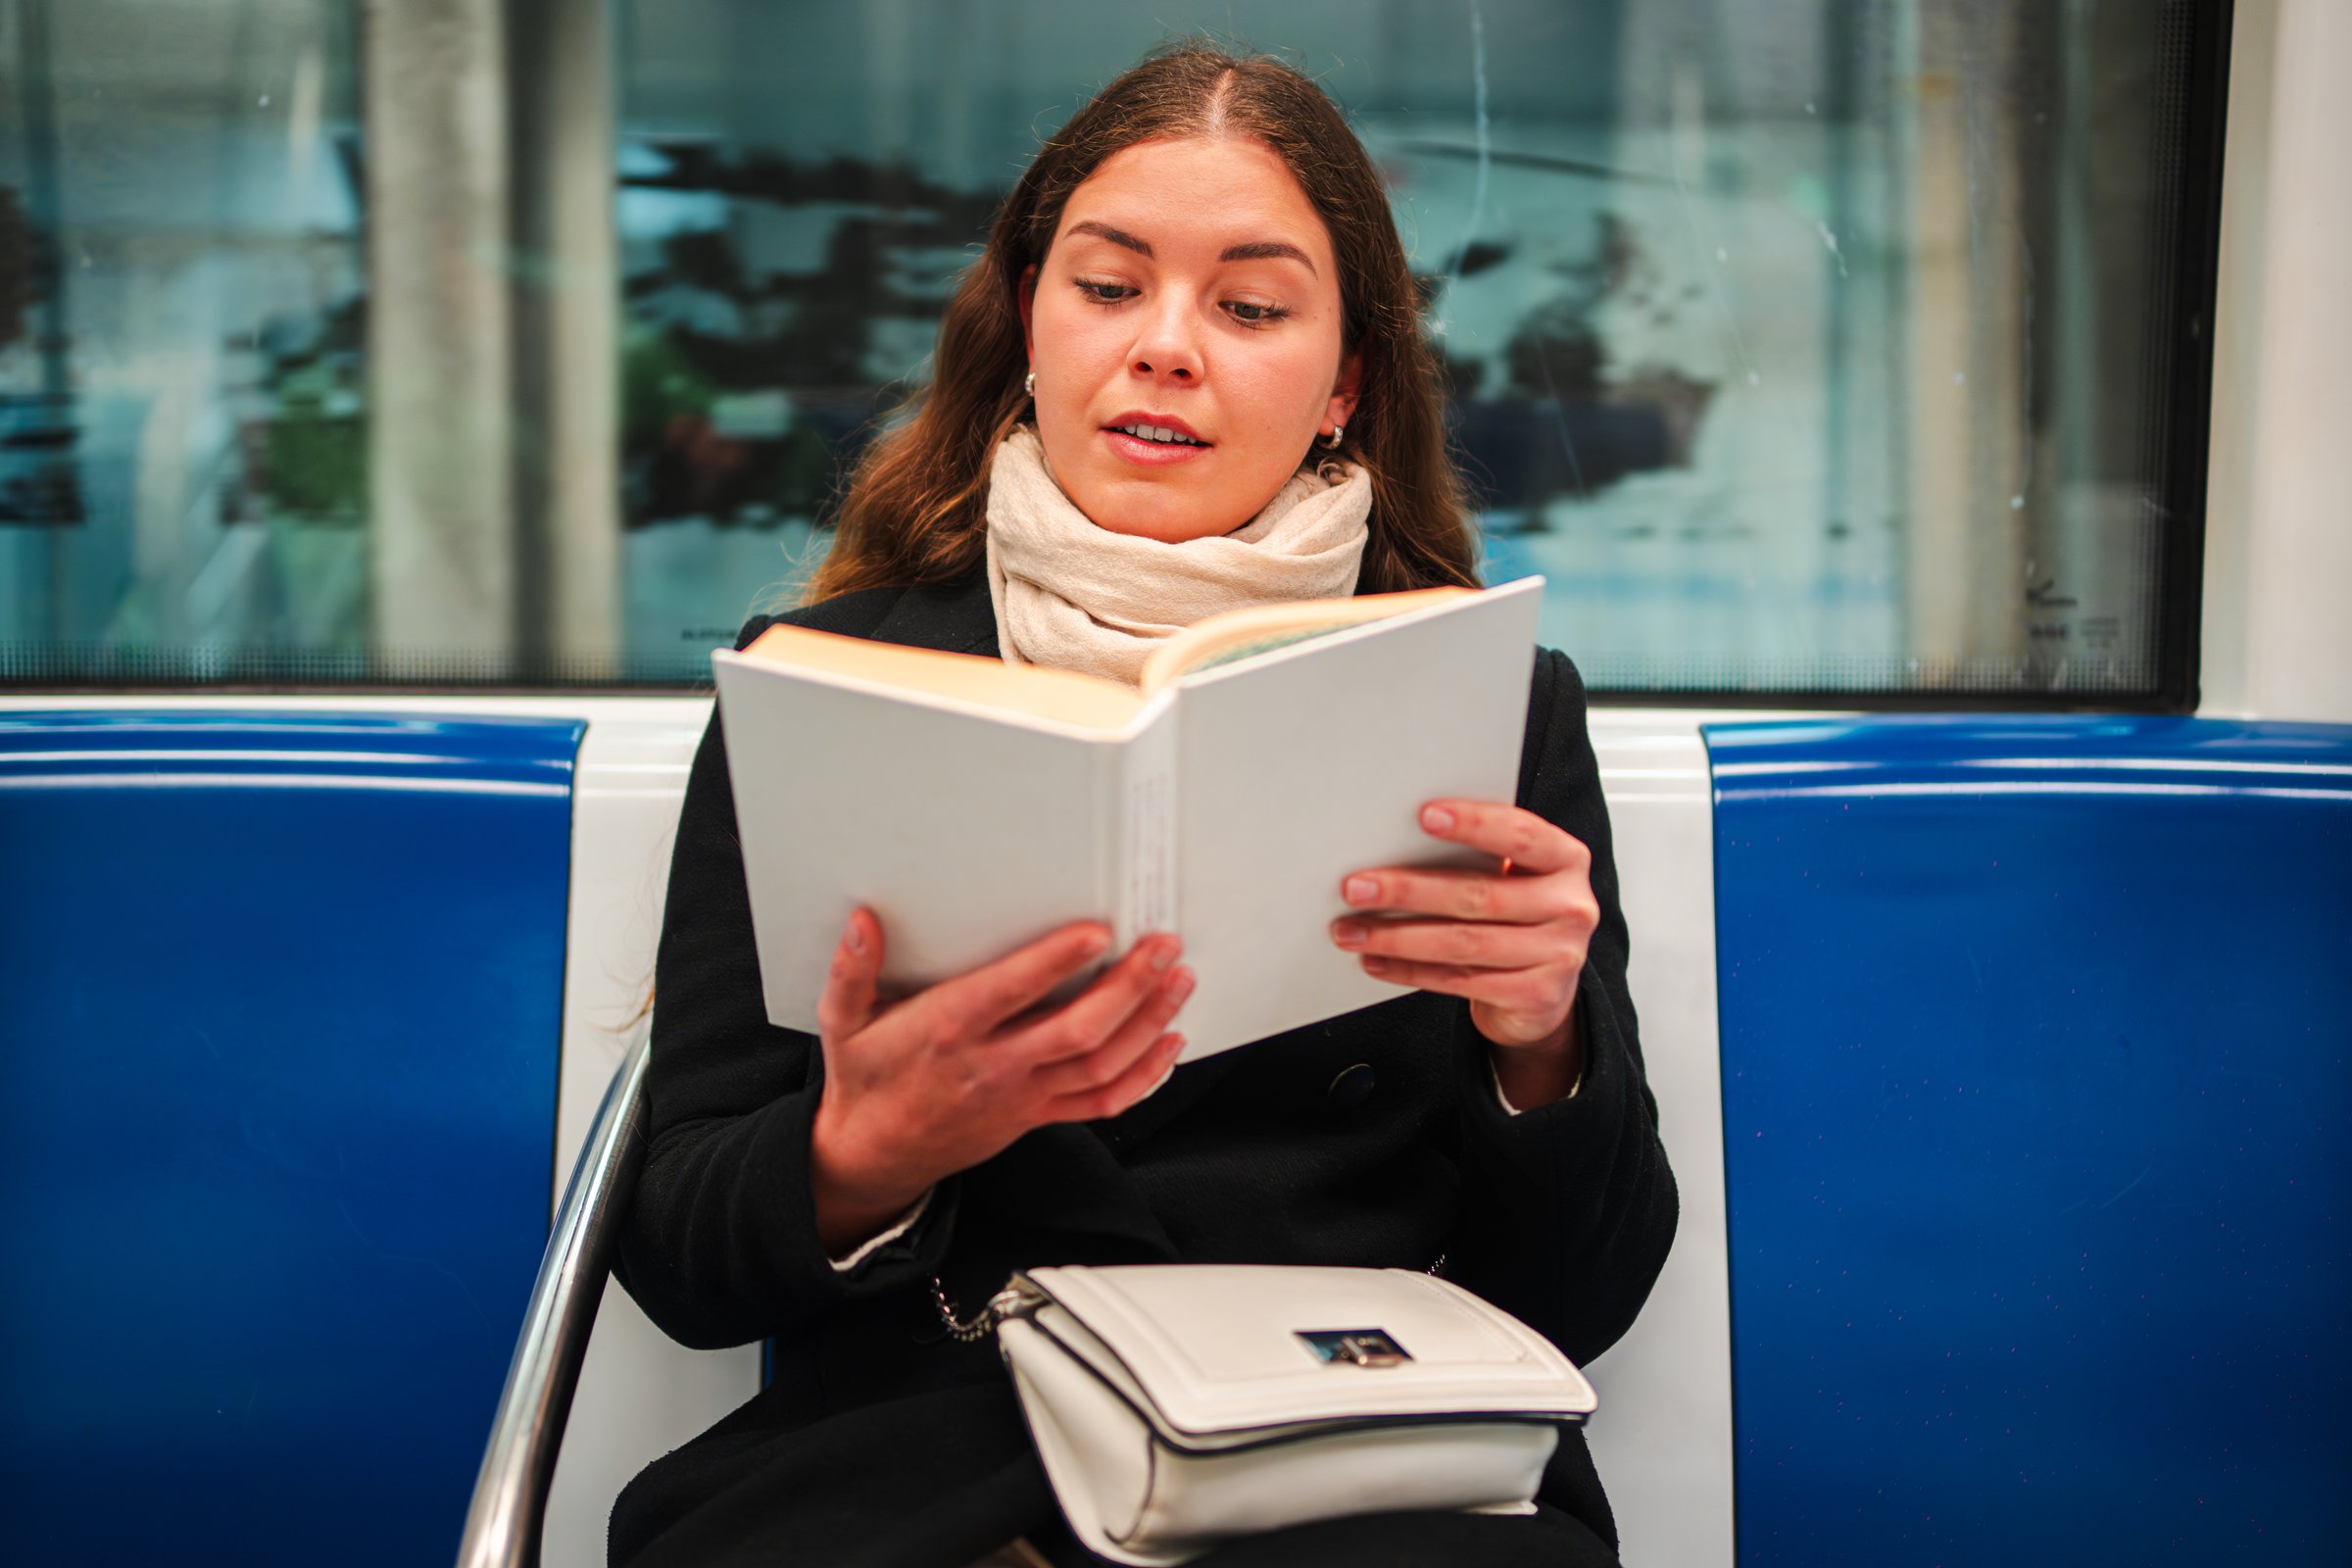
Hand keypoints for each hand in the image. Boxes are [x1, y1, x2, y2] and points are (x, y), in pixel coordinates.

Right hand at [807, 910, 1193, 1254]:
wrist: (873, 1155)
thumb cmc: (866, 1080)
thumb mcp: (843, 1022)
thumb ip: (851, 970)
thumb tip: (863, 922)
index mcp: (949, 1031)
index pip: (1012, 992)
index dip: (1056, 961)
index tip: (1097, 931)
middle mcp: (993, 1065)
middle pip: (1076, 1031)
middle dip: (1129, 987)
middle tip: (1163, 947)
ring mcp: (1021, 1096)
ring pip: (1100, 1066)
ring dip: (1147, 1023)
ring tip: (1179, 982)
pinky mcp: (1036, 1117)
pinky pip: (1102, 1104)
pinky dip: (1144, 1076)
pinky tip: (1169, 1042)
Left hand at [1331, 799, 1598, 1067]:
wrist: (1543, 992)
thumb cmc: (1519, 917)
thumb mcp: (1515, 879)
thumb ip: (1479, 859)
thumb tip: (1398, 846)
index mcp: (1565, 860)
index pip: (1521, 835)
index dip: (1474, 823)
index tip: (1424, 816)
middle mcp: (1570, 906)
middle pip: (1479, 894)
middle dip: (1409, 890)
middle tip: (1357, 886)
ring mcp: (1558, 955)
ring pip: (1463, 943)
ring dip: (1397, 937)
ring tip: (1353, 930)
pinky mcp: (1536, 995)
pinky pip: (1460, 980)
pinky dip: (1410, 970)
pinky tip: (1377, 962)